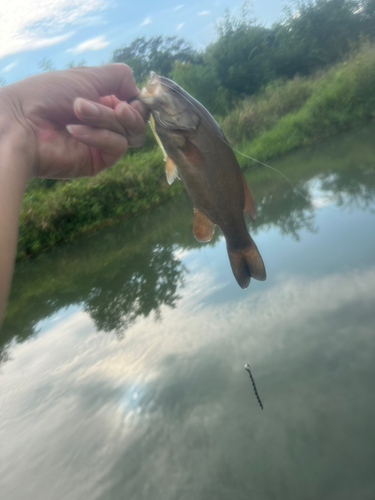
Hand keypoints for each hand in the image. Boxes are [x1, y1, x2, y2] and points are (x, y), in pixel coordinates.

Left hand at [0, 64, 146, 178]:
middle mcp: (104, 123)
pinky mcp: (98, 162)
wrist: (21, 122)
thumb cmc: (48, 94)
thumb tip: (138, 91)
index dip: (138, 102)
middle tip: (115, 108)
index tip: (132, 98)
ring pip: (129, 134)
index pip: (135, 105)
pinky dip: (99, 136)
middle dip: (126, 113)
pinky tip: (75, 130)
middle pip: (137, 122)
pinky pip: (117, 148)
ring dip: (105, 119)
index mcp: (101, 101)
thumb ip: (119, 77)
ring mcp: (102, 144)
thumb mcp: (88, 75)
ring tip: (78, 110)